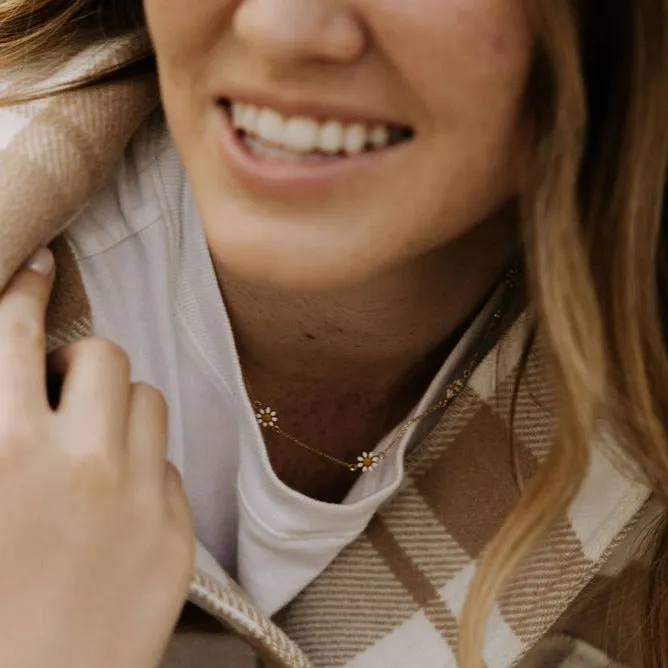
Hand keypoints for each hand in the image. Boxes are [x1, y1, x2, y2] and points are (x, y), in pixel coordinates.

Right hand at [0, 248, 193, 667]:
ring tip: (91, 449)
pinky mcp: (176, 537)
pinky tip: (115, 507)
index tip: (37, 266)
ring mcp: (140, 500)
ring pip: (148, 400)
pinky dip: (144, 468)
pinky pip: (169, 463)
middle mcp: (80, 466)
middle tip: (58, 400)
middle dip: (79, 366)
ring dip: (119, 410)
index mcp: (4, 452)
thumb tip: (16, 390)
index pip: (17, 339)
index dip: (23, 291)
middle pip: (104, 355)